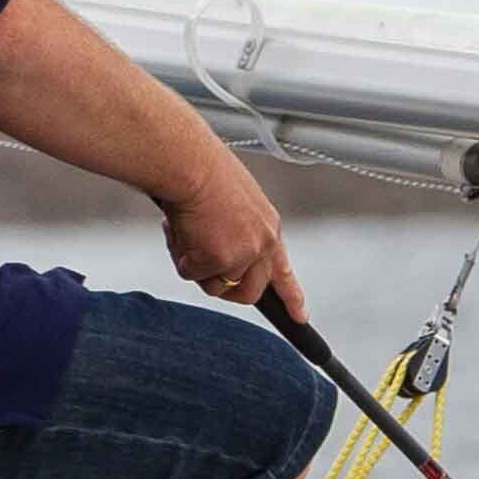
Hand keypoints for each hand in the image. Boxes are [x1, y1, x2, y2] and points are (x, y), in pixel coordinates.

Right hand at [160, 152, 306, 327]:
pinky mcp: (219, 260)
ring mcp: (243, 254)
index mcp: (268, 226)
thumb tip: (213, 252)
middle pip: (248, 291)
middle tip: (198, 267)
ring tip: (184, 232)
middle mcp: (262, 243)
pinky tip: (178, 229)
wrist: (189, 162)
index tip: (300, 316)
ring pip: (215, 285)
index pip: (283, 270)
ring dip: (194, 265)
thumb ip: (234, 230)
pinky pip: (191, 273)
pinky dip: (178, 255)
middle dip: (223, 288)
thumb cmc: (202, 169)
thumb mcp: (232, 201)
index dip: (292, 297)